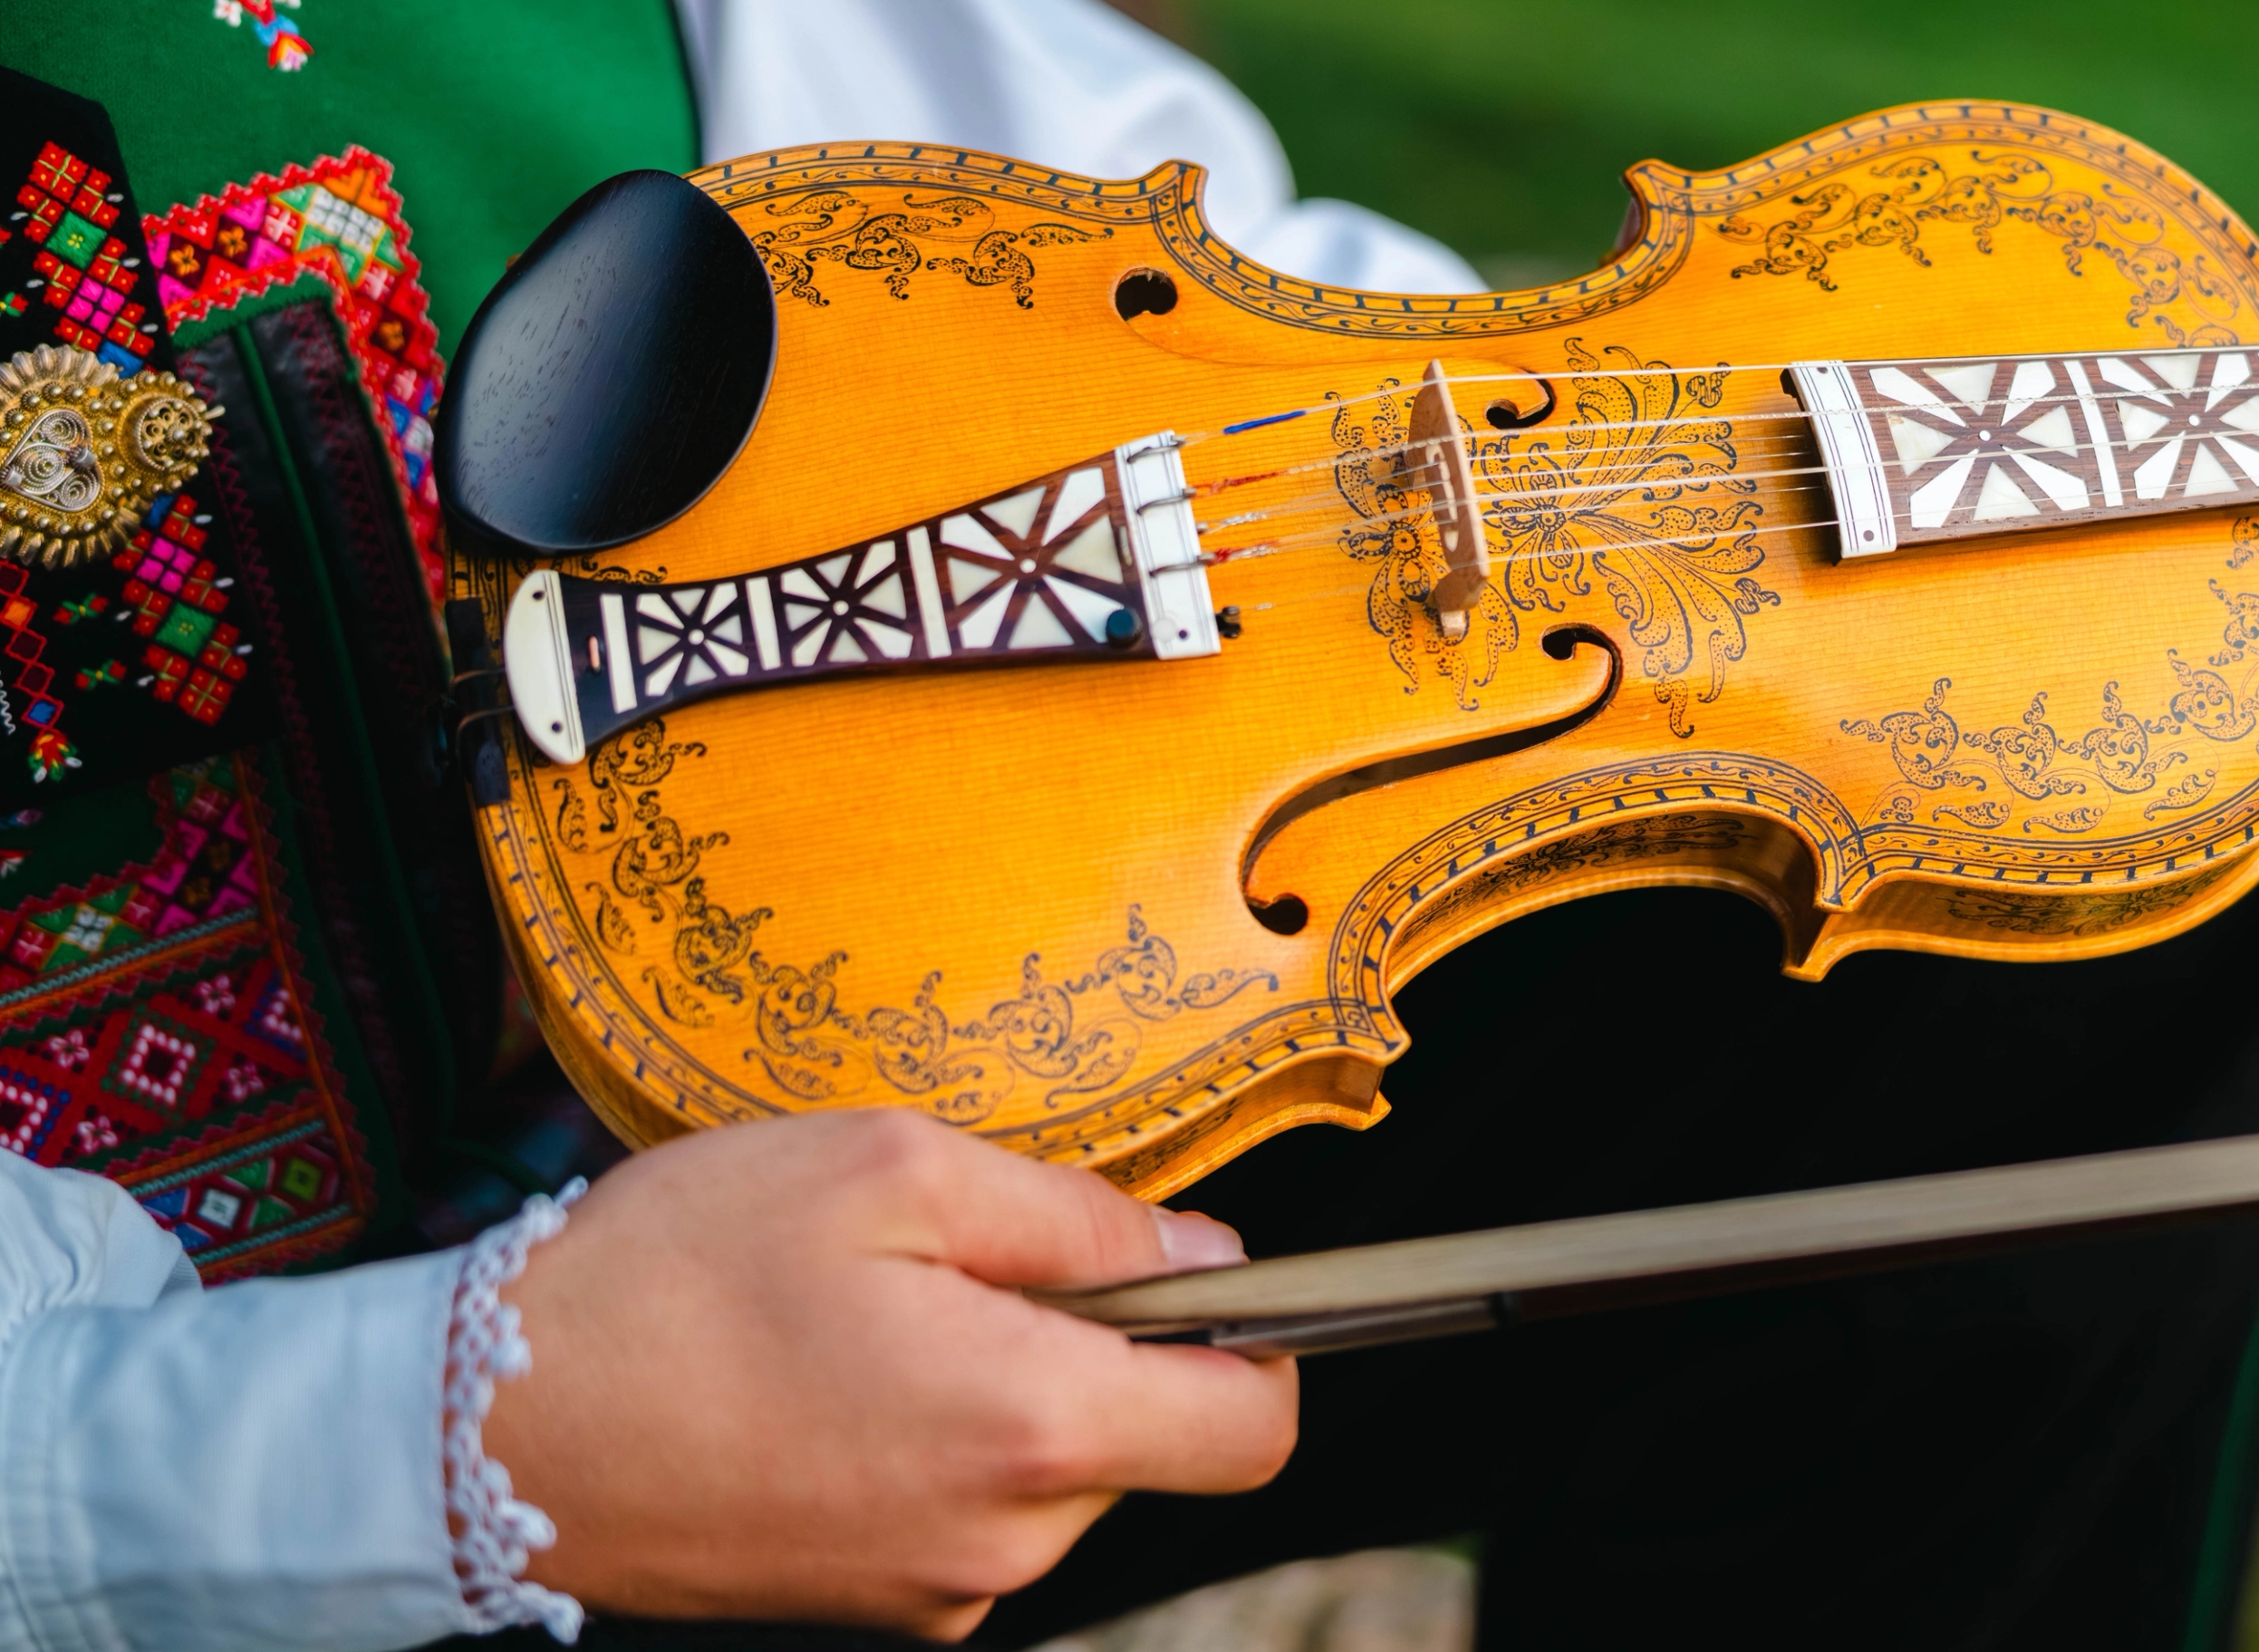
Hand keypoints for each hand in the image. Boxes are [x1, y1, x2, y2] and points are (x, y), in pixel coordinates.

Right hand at [484, 1110, 1294, 1636]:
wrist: (478, 1429)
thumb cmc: (674, 1276)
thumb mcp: (888, 1169)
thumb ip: (1077, 1217)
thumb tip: (1206, 1258)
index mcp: (1030, 1427)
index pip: (1255, 1428)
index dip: (1260, 1339)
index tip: (1190, 1274)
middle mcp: (1002, 1544)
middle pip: (1153, 1442)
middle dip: (1101, 1348)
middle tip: (963, 1267)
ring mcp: (934, 1594)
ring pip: (1058, 1475)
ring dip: (1010, 1387)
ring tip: (873, 1321)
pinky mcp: (870, 1610)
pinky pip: (971, 1511)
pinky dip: (940, 1439)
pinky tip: (834, 1382)